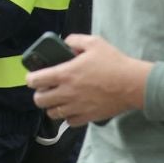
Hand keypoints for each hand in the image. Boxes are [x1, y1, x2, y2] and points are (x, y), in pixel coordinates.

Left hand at [26, 34, 150, 123]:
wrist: (132, 84)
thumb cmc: (113, 62)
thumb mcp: (94, 42)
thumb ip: (75, 40)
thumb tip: (65, 43)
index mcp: (65, 74)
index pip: (35, 80)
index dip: (31, 78)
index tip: (33, 77)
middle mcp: (66, 93)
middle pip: (39, 101)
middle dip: (39, 94)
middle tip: (46, 89)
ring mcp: (76, 107)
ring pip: (52, 114)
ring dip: (52, 106)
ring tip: (58, 99)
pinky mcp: (87, 117)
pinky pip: (69, 122)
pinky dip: (68, 116)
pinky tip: (73, 108)